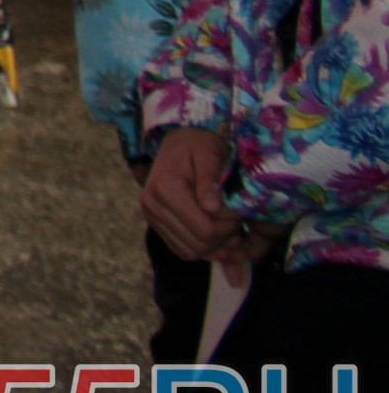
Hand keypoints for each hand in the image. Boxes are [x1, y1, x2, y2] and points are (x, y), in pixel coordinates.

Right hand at [143, 126, 252, 264]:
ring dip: (215, 250)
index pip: (204, 231)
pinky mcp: (156, 222)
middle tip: (240, 225)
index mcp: (165, 189)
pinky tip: (218, 237)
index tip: (241, 215)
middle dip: (225, 241)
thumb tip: (212, 208)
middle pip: (198, 246)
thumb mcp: (209, 153)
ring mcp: (151, 215)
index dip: (229, 230)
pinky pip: (182, 250)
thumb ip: (209, 179)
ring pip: (190, 253)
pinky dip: (203, 250)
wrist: (178, 139)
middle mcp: (151, 205)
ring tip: (232, 233)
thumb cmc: (198, 142)